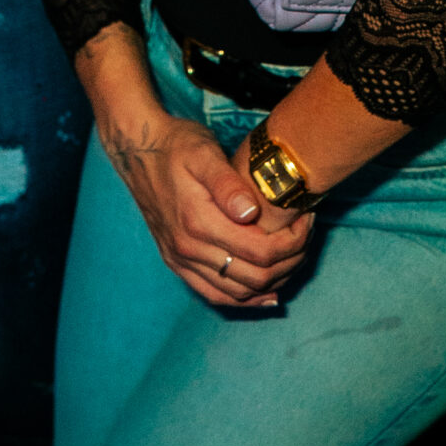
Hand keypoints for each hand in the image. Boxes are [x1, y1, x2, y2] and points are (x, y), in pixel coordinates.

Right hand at [104, 106, 313, 307]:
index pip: (261, 251)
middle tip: (307, 238)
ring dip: (272, 283)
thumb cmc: (176, 145)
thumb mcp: (203, 152)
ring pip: (236, 293)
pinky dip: (243, 299)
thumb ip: (227, 183)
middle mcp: (187, 248)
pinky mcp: (176, 262)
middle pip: (255, 277)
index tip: (307, 221)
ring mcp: (180, 259)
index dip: (293, 243)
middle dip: (290, 262)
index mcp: (198, 222)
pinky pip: (213, 294)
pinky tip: (265, 293)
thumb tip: (251, 212)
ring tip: (293, 260)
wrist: (138, 150)